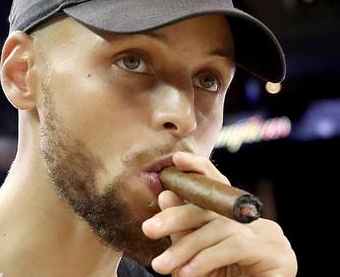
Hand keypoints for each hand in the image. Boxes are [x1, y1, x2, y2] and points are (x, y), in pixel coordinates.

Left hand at [141, 152, 296, 276]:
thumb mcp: (195, 254)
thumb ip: (183, 229)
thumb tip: (165, 195)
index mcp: (235, 217)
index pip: (219, 186)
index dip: (199, 169)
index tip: (177, 160)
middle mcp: (253, 221)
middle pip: (213, 209)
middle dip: (176, 217)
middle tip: (148, 229)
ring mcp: (269, 235)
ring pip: (219, 230)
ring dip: (185, 248)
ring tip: (162, 266)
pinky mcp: (277, 254)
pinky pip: (234, 247)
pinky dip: (205, 259)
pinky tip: (187, 273)